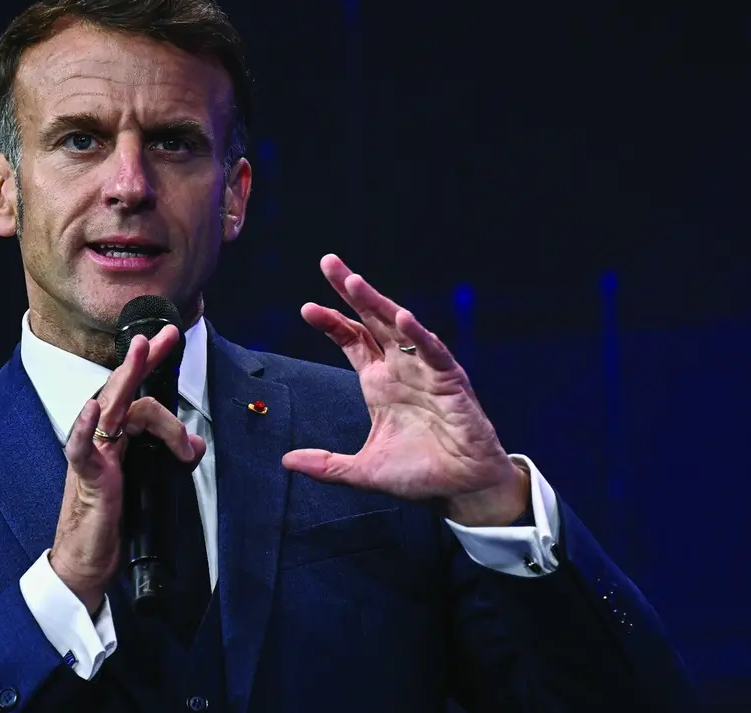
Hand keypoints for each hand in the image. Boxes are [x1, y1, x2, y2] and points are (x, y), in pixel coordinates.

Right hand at [50, 325, 206, 613]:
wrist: (87, 561)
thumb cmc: (112, 520)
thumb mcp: (152, 482)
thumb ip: (172, 457)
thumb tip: (196, 444)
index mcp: (117, 437)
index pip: (136, 392)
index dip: (150, 363)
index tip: (168, 337)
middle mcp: (102, 439)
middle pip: (121, 389)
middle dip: (142, 358)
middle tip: (162, 335)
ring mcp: (92, 455)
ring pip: (111, 409)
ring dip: (128, 379)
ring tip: (142, 353)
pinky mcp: (85, 478)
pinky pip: (81, 448)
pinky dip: (85, 427)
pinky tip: (93, 409)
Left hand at [282, 254, 528, 526]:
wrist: (463, 487)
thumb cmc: (421, 471)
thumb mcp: (364, 470)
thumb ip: (327, 465)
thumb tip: (287, 461)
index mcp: (379, 381)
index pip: (352, 340)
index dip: (331, 322)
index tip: (307, 308)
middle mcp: (401, 368)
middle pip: (372, 319)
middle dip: (350, 291)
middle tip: (328, 262)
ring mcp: (425, 370)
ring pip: (399, 327)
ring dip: (378, 303)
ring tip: (354, 282)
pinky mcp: (451, 381)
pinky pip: (434, 352)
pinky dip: (419, 335)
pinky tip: (403, 318)